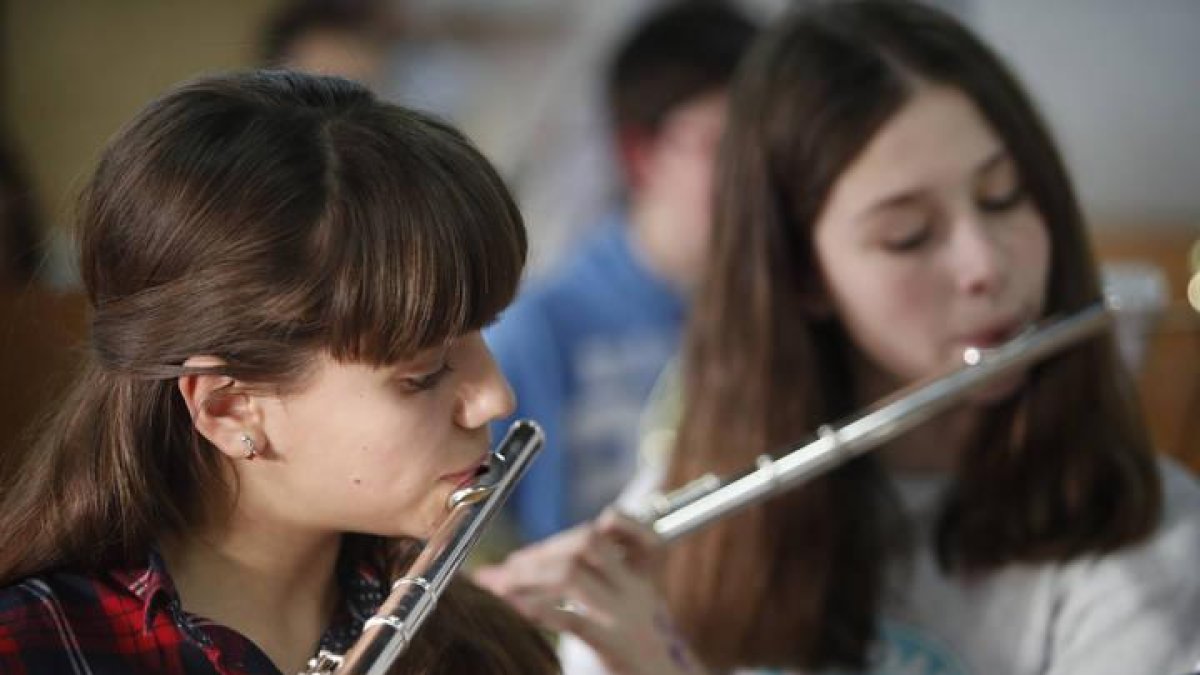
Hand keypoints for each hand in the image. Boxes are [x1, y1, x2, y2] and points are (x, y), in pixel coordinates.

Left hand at [475, 509, 708, 674]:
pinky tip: (510, 606)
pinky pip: (571, 619)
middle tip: (507, 566)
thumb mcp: (637, 606)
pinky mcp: (614, 644)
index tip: (542, 547)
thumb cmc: (647, 650)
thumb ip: (609, 579)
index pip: (617, 523)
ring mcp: (625, 615)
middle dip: (540, 550)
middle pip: (586, 541)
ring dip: (527, 575)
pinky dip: (534, 608)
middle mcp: (636, 588)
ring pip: (571, 573)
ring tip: (498, 585)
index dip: (570, 530)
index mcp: (642, 574)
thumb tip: (551, 559)